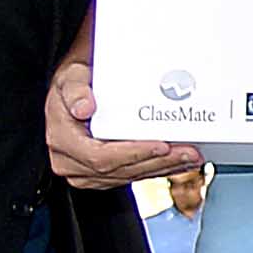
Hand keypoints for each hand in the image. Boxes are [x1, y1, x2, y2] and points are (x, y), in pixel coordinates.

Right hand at [45, 45, 198, 192]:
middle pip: (119, 170)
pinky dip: (158, 168)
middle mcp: (69, 161)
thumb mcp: (71, 77)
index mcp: (62, 139)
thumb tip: (83, 108)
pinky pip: (132, 175)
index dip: (133, 154)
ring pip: (129, 175)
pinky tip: (178, 162)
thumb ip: (76, 89)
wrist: (75, 91)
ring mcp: (84, 171)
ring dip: (163, 167)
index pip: (100, 157)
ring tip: (190, 156)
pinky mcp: (100, 175)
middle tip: (188, 152)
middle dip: (157, 162)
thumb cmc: (75, 83)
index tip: (161, 145)